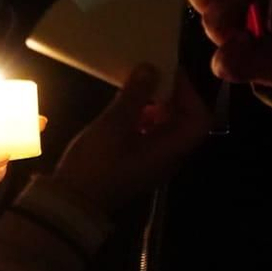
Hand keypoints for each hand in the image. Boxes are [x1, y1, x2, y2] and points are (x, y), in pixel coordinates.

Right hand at [47, 65, 210, 210]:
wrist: (72, 203)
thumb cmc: (96, 164)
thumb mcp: (113, 125)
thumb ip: (134, 96)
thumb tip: (150, 67)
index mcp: (169, 151)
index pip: (199, 120)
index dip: (190, 94)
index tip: (169, 74)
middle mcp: (168, 158)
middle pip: (185, 123)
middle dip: (173, 96)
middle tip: (153, 76)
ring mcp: (153, 162)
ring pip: (168, 128)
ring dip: (158, 106)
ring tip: (138, 87)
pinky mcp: (138, 162)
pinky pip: (152, 136)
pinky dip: (146, 118)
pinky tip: (126, 108)